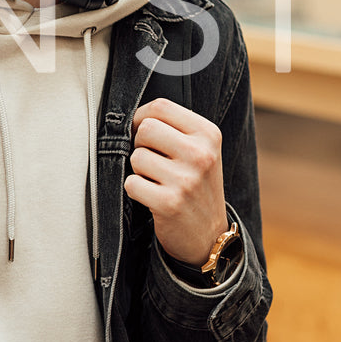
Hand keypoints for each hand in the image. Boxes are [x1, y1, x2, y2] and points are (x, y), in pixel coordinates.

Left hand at [124, 98, 228, 266]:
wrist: (209, 235)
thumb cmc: (197, 186)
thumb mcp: (201, 150)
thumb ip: (174, 128)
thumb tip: (131, 117)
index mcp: (209, 134)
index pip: (160, 106)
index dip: (143, 117)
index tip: (144, 132)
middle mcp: (201, 154)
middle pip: (146, 129)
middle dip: (141, 144)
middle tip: (153, 161)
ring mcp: (186, 180)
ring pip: (136, 157)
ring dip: (139, 171)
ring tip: (158, 182)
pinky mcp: (169, 203)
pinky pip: (131, 183)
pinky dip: (136, 191)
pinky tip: (153, 197)